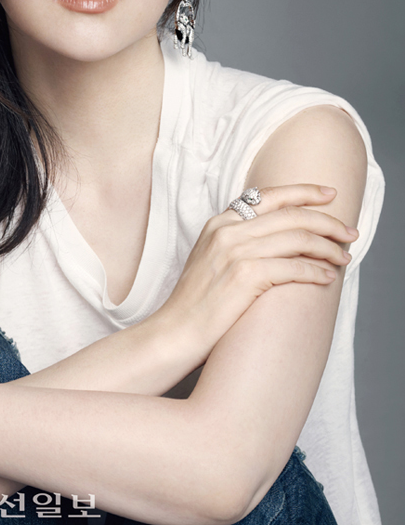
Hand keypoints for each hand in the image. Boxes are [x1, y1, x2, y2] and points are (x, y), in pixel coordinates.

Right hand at [162, 184, 357, 364]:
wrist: (174, 332)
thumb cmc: (196, 303)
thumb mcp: (212, 259)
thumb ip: (238, 241)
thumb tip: (280, 237)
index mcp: (219, 222)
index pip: (270, 195)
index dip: (304, 192)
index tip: (329, 194)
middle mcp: (227, 230)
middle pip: (292, 215)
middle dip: (328, 221)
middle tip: (350, 232)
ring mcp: (235, 251)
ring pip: (298, 238)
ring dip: (329, 248)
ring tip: (344, 257)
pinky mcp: (245, 275)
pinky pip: (294, 268)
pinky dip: (317, 272)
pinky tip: (327, 278)